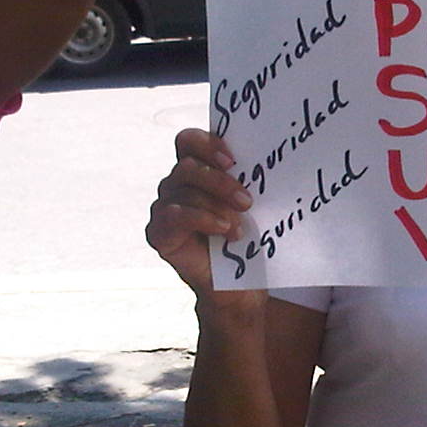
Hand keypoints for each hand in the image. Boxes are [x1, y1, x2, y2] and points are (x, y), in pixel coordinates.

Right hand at [144, 128, 266, 321]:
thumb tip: (268, 162)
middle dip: (219, 181)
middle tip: (246, 200)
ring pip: (184, 190)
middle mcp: (175, 184)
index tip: (233, 159)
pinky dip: (202, 219)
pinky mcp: (159, 232)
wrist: (238, 284)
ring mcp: (164, 207)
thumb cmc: (247, 237)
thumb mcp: (250, 205)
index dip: (207, 143)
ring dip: (216, 204)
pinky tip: (223, 230)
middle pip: (188, 166)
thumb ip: (247, 181)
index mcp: (196, 169)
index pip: (188, 141)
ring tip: (240, 224)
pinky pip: (174, 215)